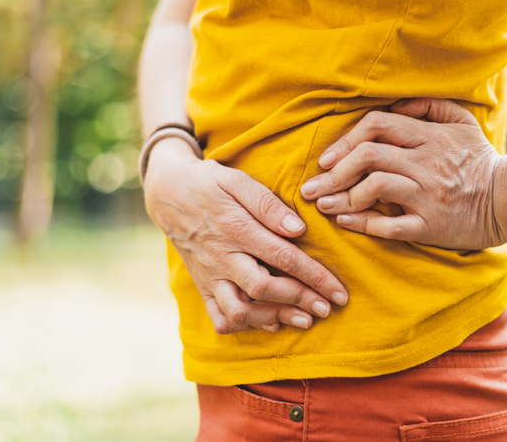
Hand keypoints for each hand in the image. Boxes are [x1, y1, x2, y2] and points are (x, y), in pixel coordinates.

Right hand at [144, 138, 348, 334]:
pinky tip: (269, 322)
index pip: (284, 258)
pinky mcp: (202, 285)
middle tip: (328, 308)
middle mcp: (223, 257)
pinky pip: (219, 316)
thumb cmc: (209, 183)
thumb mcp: (237, 181)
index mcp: (237, 229)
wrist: (167, 193)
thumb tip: (298, 229)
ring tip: (304, 319)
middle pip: (264, 288)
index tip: (339, 291)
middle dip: (300, 301)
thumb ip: (267, 204)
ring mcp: (210, 275)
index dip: (316, 277)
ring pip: (240, 310)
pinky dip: (244, 325)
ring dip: (274, 318)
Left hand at [300, 98, 505, 249]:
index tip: (326, 159)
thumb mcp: (460, 121)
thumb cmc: (477, 159)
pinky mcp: (430, 225)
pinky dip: (362, 223)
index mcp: (429, 137)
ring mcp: (428, 195)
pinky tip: (344, 221)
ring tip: (324, 204)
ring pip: (376, 188)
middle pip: (369, 157)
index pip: (377, 126)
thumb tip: (392, 104)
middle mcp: (426, 164)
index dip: (345, 140)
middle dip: (333, 172)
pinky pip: (390, 225)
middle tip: (311, 187)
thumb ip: (426, 106)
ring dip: (344, 196)